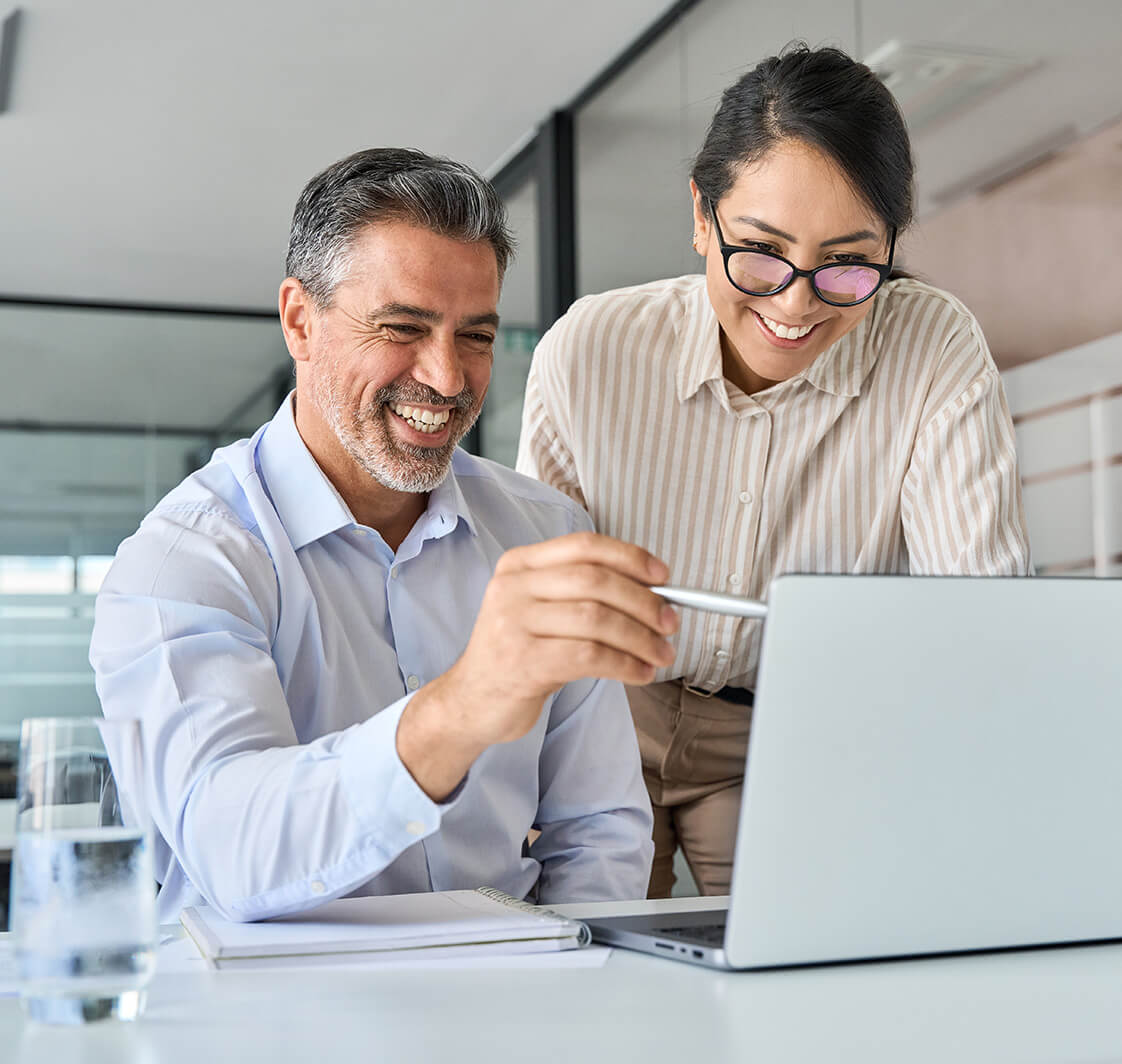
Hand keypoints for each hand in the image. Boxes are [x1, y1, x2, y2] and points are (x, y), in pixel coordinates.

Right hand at [397, 532, 677, 798]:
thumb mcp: (541, 611)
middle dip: (644, 602)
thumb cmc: (518, 654)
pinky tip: (641, 672)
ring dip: (640, 638)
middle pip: (595, 581)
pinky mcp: (523, 661)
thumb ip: (583, 594)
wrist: (471, 701)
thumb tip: (653, 594)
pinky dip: (625, 664)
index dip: (630, 557)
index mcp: (519, 564)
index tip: (663, 577)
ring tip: (661, 654)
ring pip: (597, 619)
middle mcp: (513, 587)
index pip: (584, 546)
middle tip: (671, 623)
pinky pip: (590, 656)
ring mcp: (514, 623)